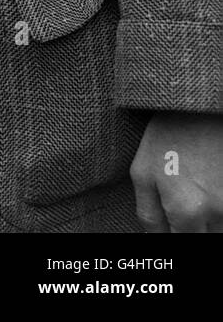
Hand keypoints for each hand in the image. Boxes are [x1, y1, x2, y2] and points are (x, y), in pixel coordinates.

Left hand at [131, 111, 222, 230]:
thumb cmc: (167, 138)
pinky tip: (208, 188)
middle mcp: (217, 214)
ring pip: (220, 232)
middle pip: (205, 242)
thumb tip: (156, 241)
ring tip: (193, 193)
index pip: (182, 247)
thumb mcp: (142, 173)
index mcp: (186, 212)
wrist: (201, 110)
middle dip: (191, 232)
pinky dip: (219, 212)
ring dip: (207, 224)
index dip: (174, 241)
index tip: (171, 228)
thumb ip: (149, 216)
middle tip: (179, 209)